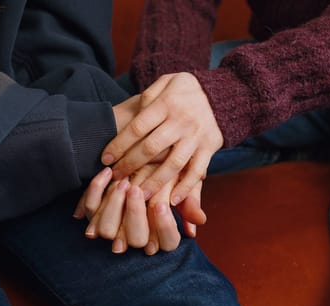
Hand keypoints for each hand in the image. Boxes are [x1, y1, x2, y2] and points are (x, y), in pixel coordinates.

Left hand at [74, 165, 205, 254]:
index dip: (164, 226)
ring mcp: (112, 227)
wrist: (139, 162)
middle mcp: (136, 236)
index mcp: (162, 234)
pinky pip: (89, 206)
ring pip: (107, 228)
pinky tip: (108, 172)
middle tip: (137, 189)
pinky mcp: (94, 212)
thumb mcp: (184, 184)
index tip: (161, 205)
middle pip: (135, 239)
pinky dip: (96, 188)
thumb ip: (190, 200)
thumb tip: (200, 221)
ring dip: (114, 204)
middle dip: (135, 214)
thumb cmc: (168, 175)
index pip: (167, 242)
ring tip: (124, 181)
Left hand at [101, 72, 222, 205]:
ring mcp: (196, 136)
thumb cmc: (187, 90)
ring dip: (154, 182)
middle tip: (116, 177)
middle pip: (151, 148)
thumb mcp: (168, 81)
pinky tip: (172, 200)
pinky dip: (185, 187)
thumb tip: (134, 114)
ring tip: (139, 195)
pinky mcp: (209, 148)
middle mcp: (181, 121)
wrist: (224, 94)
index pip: (137, 127)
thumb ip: (149, 95)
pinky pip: (197, 171)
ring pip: (173, 164)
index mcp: (167, 103)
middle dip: (130, 165)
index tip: (105, 159)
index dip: (119, 145)